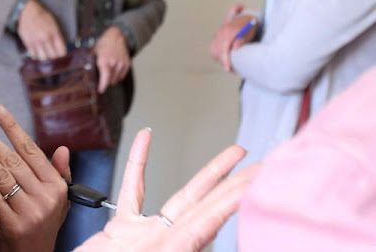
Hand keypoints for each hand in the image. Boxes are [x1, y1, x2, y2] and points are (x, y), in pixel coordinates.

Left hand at [0, 104, 69, 251]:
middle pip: (12, 159)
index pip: (31, 150)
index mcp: (56, 187)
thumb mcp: (60, 200)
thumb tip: (63, 149)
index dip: (13, 128)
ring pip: (1, 174)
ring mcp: (29, 212)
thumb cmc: (44, 224)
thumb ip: (60, 173)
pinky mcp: (13, 226)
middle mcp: (45, 198)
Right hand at [17, 0, 66, 59]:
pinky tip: (38, 52)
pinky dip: (36, 55)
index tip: (62, 53)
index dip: (63, 54)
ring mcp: (36, 42)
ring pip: (43, 58)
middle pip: (53, 57)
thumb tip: (61, 46)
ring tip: (46, 54)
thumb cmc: (41, 14)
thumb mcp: (54, 22)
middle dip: (55, 57)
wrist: (26, 11)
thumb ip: (58, 35)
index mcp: (54, 33)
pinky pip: (34, 55)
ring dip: (45, 57)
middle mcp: (46, 39)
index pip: (62, 51)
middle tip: (54, 54)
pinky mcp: (28, 43)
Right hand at [76, 129, 260, 250]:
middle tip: (260, 164)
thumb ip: (177, 249)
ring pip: (182, 197)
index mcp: (173, 251)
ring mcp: (147, 236)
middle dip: (235, 185)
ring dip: (207, 176)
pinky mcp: (122, 232)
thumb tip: (197, 241)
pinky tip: (144, 141)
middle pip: (209, 206)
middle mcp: (166, 243)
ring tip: (230, 155)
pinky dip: (138, 164)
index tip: (256, 179)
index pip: (211, 219)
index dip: (234, 198)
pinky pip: (133, 192)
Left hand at [92, 26, 130, 93]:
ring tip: (108, 71)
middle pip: (111, 81)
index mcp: (105, 61)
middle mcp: (114, 63)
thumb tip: (83, 72)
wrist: (116, 36)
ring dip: (112, 78)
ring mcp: (122, 64)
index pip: (105, 78)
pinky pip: (122, 76)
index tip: (100, 90)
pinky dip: (118, 75)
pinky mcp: (127, 64)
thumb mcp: (94, 52)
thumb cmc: (103, 43)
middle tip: (102, 77)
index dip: (103, 86)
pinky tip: (114, 70)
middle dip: (106, 81)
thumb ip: (90, 62)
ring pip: (117, 79)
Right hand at [209, 4, 258, 71]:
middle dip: (224, 62)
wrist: (244, 18)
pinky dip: (218, 56)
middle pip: (217, 51)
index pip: (223, 47)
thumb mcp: (249, 33)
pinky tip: (226, 58)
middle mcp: (221, 32)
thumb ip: (242, 40)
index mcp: (229, 30)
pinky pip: (213, 50)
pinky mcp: (215, 38)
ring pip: (214, 52)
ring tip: (231, 63)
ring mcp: (217, 35)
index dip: (225, 59)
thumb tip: (234, 47)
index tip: (228, 69)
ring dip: (221, 59)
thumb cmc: (249, 28)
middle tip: (233, 70)